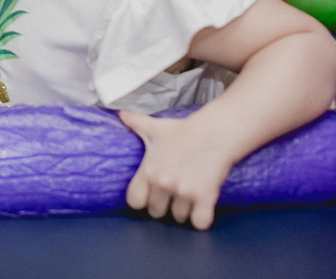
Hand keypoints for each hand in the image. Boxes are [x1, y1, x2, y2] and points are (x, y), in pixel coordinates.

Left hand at [119, 109, 233, 229]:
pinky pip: (200, 222)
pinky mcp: (205, 196)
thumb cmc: (183, 131)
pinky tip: (202, 208)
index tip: (149, 196)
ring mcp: (184, 191)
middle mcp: (163, 182)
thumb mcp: (155, 127)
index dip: (141, 201)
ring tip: (188, 197)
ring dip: (183, 211)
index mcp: (148, 169)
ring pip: (179, 217)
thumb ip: (136, 123)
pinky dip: (201, 219)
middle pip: (156, 212)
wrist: (214, 132)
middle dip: (164, 206)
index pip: (134, 201)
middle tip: (172, 195)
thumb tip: (121, 114)